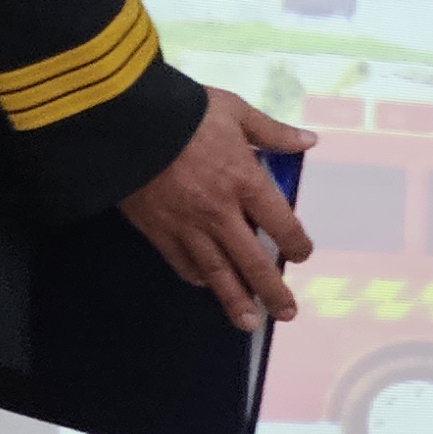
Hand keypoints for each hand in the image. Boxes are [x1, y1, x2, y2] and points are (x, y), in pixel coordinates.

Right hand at [120, 88, 315, 330]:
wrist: (123, 120)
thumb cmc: (183, 110)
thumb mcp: (234, 110)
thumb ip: (272, 132)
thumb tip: (309, 141)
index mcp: (245, 181)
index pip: (282, 224)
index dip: (296, 243)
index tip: (301, 254)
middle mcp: (219, 211)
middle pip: (253, 261)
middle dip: (272, 290)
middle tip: (286, 313)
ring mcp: (186, 225)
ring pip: (217, 272)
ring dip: (235, 300)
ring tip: (250, 323)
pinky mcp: (156, 229)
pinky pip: (181, 262)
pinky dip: (196, 277)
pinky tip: (206, 286)